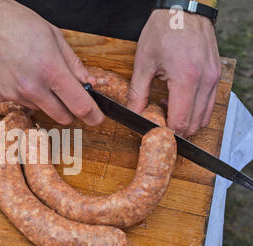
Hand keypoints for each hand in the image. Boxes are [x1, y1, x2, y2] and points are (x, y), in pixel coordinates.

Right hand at [0, 0, 102, 125]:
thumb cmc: (15, 22)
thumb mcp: (53, 35)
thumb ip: (73, 63)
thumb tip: (87, 82)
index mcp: (50, 69)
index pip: (79, 104)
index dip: (93, 115)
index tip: (97, 119)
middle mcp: (31, 87)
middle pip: (61, 115)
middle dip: (69, 110)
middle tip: (67, 97)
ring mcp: (13, 94)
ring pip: (39, 107)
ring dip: (42, 97)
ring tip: (31, 70)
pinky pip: (18, 101)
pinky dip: (21, 92)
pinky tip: (14, 72)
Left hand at [128, 9, 220, 136]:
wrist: (182, 10)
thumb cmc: (163, 31)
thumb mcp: (144, 63)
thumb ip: (138, 93)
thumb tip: (133, 113)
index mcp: (186, 78)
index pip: (180, 121)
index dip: (166, 130)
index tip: (153, 128)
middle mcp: (205, 81)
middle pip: (193, 124)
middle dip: (175, 128)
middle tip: (158, 119)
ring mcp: (214, 78)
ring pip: (204, 117)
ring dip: (186, 120)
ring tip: (167, 107)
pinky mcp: (216, 75)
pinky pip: (209, 103)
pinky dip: (194, 109)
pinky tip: (178, 98)